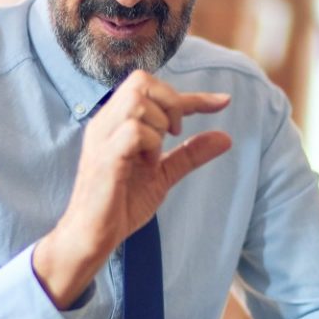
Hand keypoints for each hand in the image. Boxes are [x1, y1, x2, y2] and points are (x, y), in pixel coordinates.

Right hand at [33, 71, 231, 306]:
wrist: (92, 237)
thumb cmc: (120, 205)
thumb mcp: (163, 174)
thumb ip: (190, 154)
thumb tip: (226, 137)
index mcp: (116, 122)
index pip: (153, 91)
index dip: (193, 95)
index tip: (224, 102)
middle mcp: (106, 122)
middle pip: (141, 81)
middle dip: (171, 102)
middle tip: (176, 134)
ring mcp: (103, 138)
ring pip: (137, 101)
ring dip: (159, 124)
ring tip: (156, 154)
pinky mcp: (104, 157)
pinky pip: (133, 130)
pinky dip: (151, 144)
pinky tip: (148, 165)